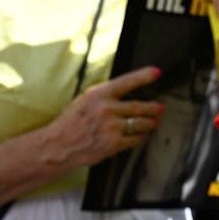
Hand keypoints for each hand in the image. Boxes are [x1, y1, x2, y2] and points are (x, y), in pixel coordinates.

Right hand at [43, 65, 163, 170]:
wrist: (58, 146)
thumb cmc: (70, 123)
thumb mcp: (85, 100)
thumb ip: (105, 95)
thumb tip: (126, 92)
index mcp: (99, 94)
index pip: (127, 81)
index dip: (144, 76)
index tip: (156, 73)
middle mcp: (107, 109)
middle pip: (139, 106)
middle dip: (154, 107)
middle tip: (160, 108)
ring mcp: (111, 127)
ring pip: (140, 123)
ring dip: (150, 123)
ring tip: (153, 122)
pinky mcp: (113, 144)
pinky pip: (134, 139)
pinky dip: (139, 136)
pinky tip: (139, 135)